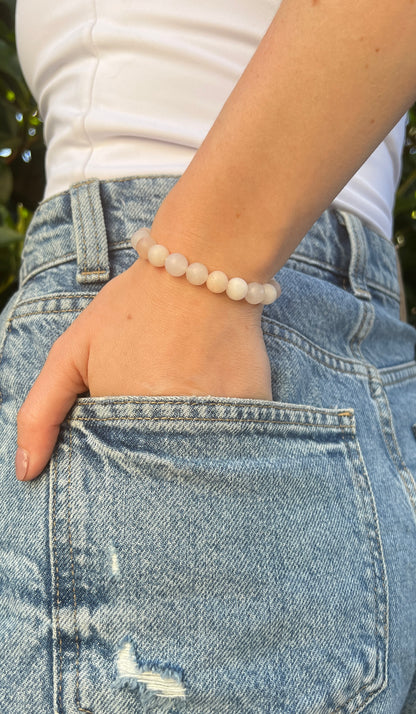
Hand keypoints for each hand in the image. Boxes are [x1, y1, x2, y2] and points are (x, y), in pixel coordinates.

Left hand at [15, 258, 271, 480]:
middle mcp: (173, 435)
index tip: (126, 418)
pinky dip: (228, 424)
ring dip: (190, 438)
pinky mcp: (254, 410)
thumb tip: (26, 473)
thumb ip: (41, 413)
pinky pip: (237, 436)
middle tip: (159, 390)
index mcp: (126, 427)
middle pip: (160, 467)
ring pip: (198, 455)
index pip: (118, 470)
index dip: (118, 449)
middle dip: (154, 445)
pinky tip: (217, 383)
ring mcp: (218, 424)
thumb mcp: (71, 353)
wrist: (200, 268)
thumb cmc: (132, 309)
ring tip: (187, 385)